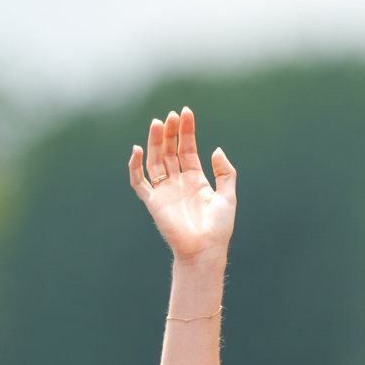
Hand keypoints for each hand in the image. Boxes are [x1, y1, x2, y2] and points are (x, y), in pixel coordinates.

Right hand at [130, 107, 236, 263]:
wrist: (205, 250)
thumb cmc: (219, 228)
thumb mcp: (229, 196)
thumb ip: (225, 172)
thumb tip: (216, 150)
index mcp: (196, 180)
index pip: (187, 149)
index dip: (186, 131)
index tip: (186, 113)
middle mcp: (178, 183)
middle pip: (170, 151)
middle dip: (170, 132)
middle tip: (170, 115)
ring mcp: (164, 191)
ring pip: (155, 160)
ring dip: (155, 142)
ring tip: (157, 123)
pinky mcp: (153, 202)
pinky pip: (139, 182)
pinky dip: (135, 166)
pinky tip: (138, 150)